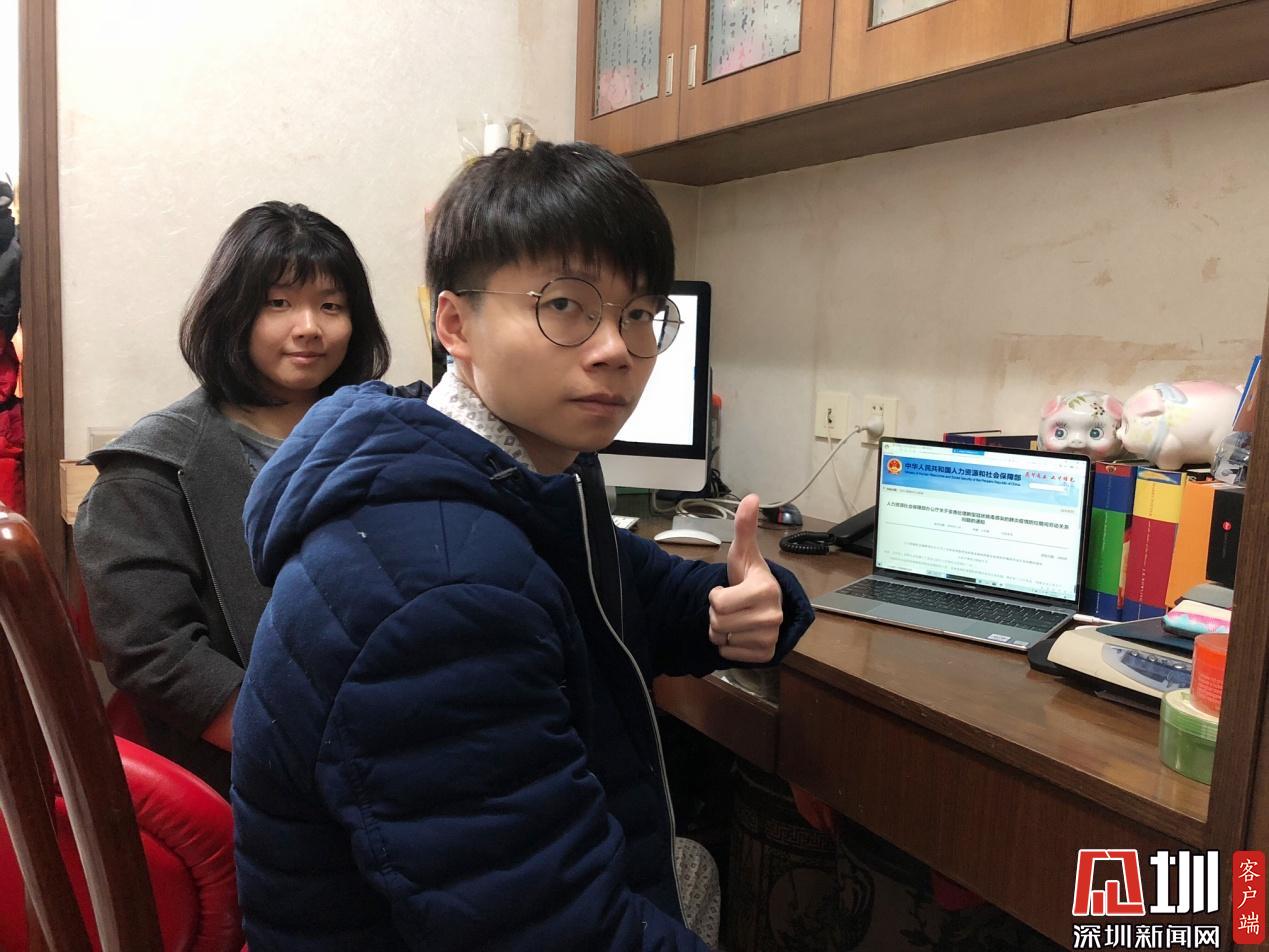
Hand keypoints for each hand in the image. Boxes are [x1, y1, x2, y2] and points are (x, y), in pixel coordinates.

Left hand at [708, 494, 782, 662]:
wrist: (765, 603)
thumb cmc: (750, 577)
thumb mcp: (743, 553)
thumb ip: (744, 526)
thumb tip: (751, 497)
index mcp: (765, 590)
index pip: (718, 603)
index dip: (716, 595)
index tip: (728, 588)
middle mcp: (773, 616)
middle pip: (717, 623)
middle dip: (716, 613)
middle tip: (731, 605)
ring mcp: (771, 636)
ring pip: (721, 639)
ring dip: (720, 629)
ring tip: (734, 617)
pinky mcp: (766, 654)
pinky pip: (728, 654)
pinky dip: (728, 645)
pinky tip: (739, 632)